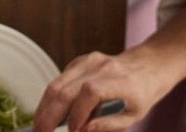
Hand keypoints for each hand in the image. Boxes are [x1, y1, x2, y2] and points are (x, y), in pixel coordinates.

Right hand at [30, 48, 182, 131]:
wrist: (147, 66)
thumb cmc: (142, 94)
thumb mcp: (134, 116)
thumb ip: (109, 125)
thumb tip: (83, 131)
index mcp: (119, 81)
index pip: (91, 93)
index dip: (78, 113)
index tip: (74, 131)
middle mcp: (100, 66)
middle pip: (66, 89)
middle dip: (50, 115)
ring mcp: (87, 61)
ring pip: (57, 84)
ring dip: (44, 107)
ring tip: (38, 125)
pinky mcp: (79, 62)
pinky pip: (60, 80)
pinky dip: (50, 98)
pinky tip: (46, 113)